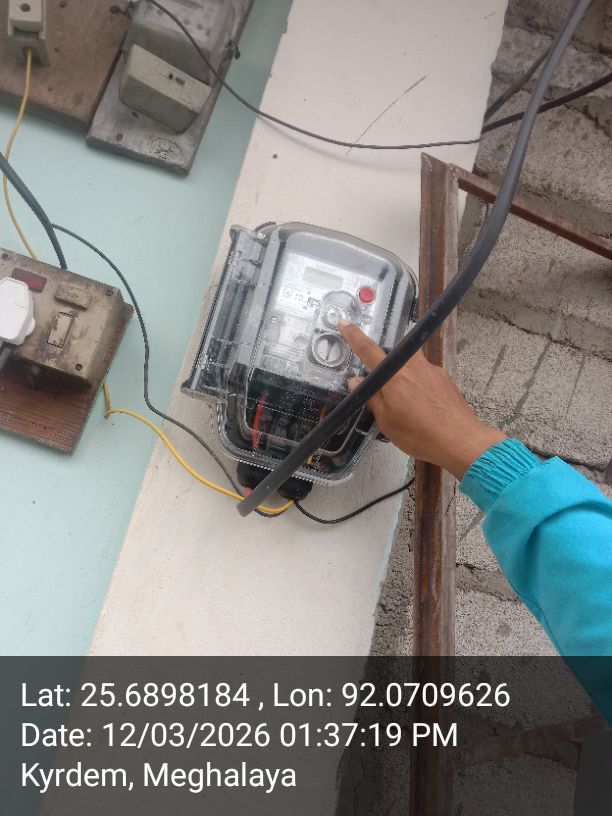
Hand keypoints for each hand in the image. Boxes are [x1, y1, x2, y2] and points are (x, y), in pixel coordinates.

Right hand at [339, 321, 506, 479]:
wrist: (460, 440)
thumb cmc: (418, 434)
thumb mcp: (386, 421)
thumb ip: (372, 398)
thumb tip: (356, 381)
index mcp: (394, 375)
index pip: (368, 350)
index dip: (354, 336)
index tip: (344, 323)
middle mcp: (413, 366)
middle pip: (393, 354)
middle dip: (385, 364)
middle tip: (383, 386)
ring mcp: (432, 370)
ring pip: (411, 365)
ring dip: (403, 377)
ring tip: (405, 402)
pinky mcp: (445, 379)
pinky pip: (425, 376)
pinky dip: (419, 387)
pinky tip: (422, 408)